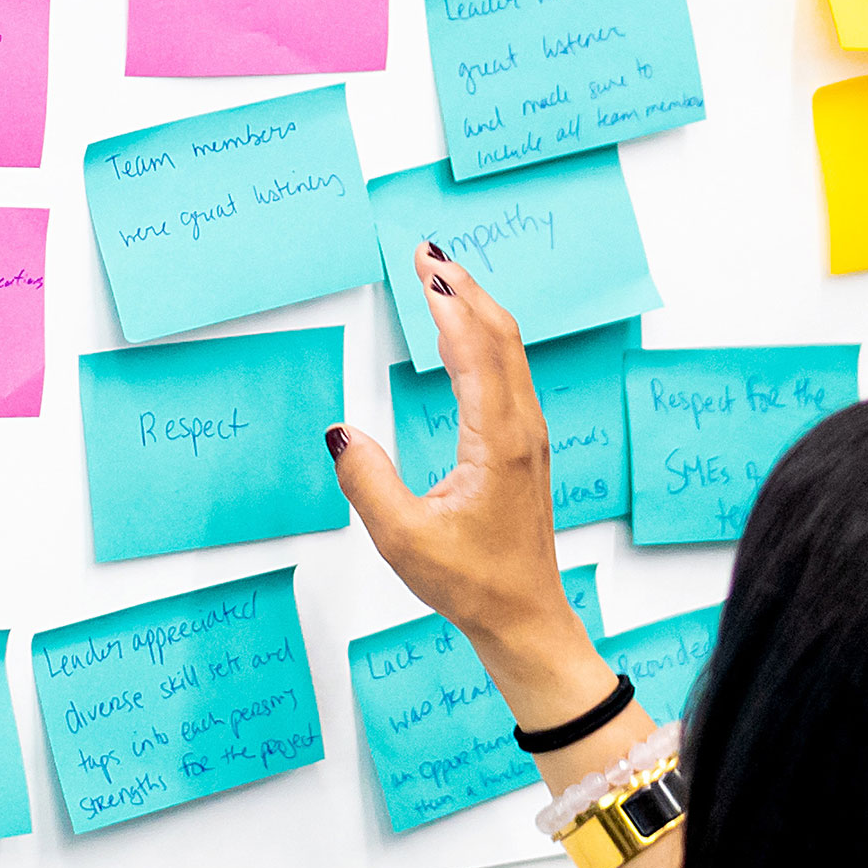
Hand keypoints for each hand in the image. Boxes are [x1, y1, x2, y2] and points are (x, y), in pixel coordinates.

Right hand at [329, 246, 596, 703]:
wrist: (524, 616)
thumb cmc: (472, 583)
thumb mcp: (404, 539)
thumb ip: (367, 483)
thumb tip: (339, 433)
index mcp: (498, 441)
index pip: (475, 350)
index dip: (449, 302)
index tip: (424, 263)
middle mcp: (522, 428)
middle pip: (500, 336)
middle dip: (463, 288)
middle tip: (426, 251)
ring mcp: (529, 435)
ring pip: (508, 351)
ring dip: (476, 309)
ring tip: (441, 277)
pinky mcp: (525, 446)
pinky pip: (508, 372)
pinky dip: (484, 338)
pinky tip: (465, 334)